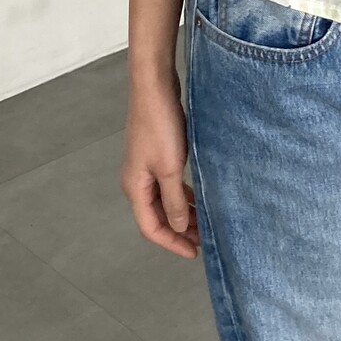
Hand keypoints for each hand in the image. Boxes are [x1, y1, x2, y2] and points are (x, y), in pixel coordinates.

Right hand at [120, 70, 199, 257]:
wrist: (154, 88)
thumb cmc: (160, 126)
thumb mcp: (170, 168)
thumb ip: (174, 200)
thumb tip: (178, 227)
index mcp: (135, 188)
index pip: (151, 228)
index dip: (172, 243)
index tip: (195, 253)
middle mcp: (137, 181)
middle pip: (158, 216)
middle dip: (180, 230)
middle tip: (204, 241)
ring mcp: (145, 167)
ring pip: (164, 200)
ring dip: (182, 213)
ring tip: (205, 222)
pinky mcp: (156, 154)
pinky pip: (168, 184)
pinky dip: (182, 195)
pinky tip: (197, 197)